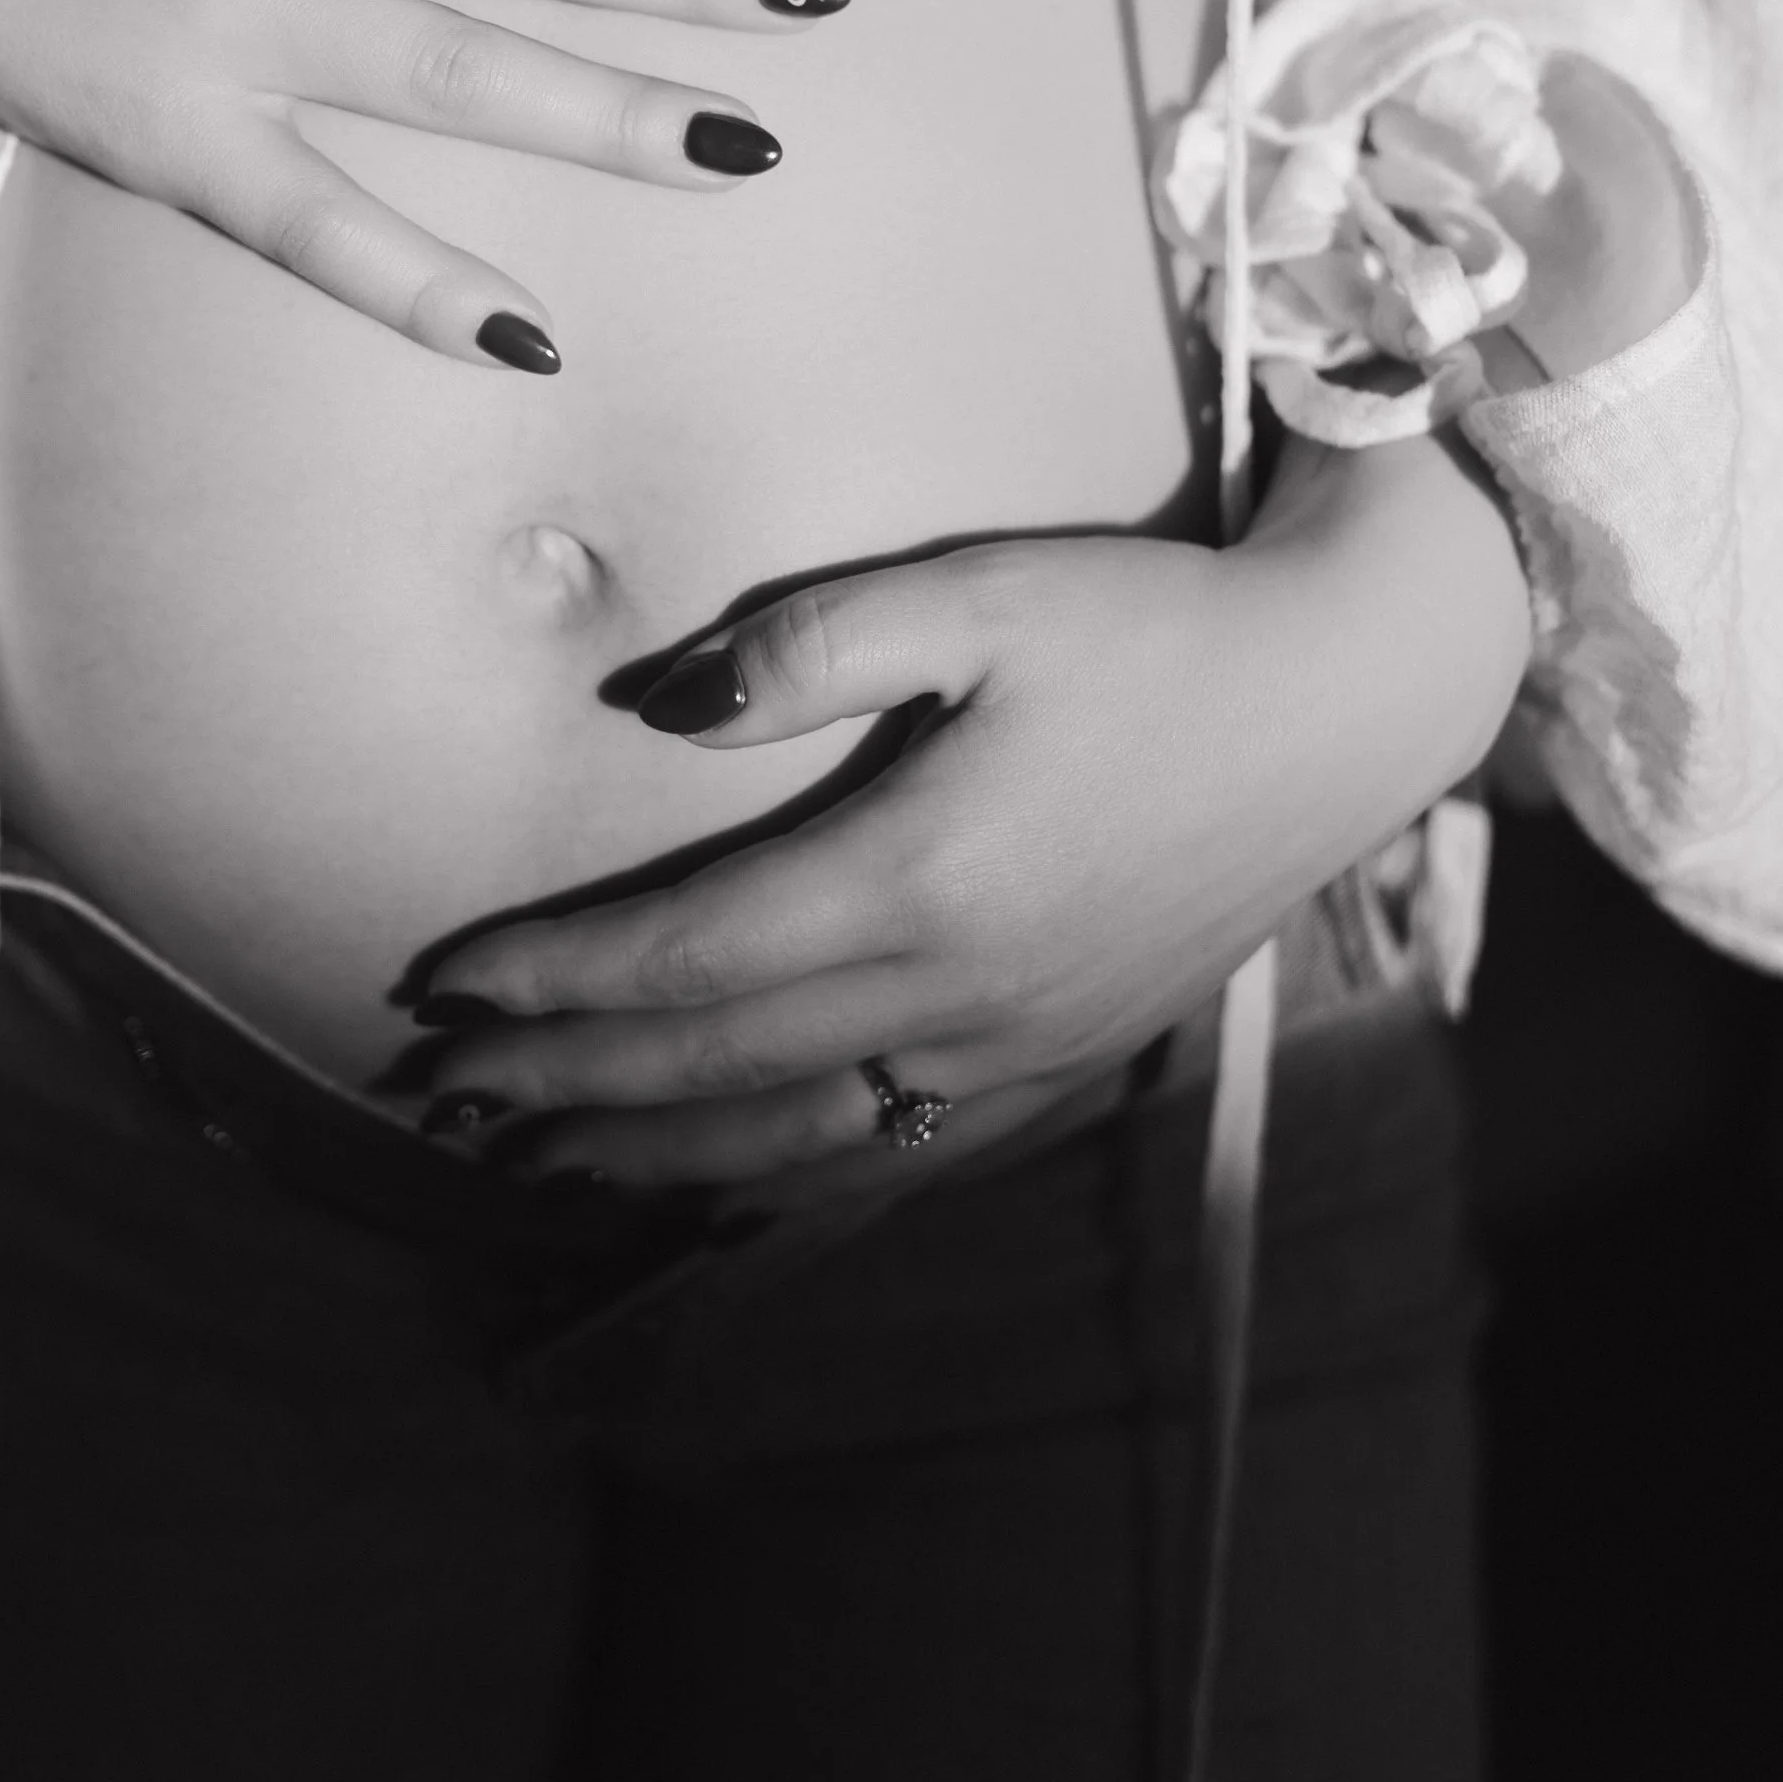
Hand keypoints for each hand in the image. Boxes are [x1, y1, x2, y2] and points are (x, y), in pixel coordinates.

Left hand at [415, 431, 1529, 1186]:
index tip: (443, 981)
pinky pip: (896, 1158)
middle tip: (438, 1091)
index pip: (682, 956)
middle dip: (562, 1082)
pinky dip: (782, 1181)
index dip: (551, 976)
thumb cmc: (1156, 633)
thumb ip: (810, 644)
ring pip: (793, 1139)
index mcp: (915, 876)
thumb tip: (664, 706)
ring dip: (649, 1153)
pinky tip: (719, 1183)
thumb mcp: (980, 598)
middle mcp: (956, 994)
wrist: (1344, 705)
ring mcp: (1016, 1047)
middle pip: (711, 1065)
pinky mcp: (1066, 1062)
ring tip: (536, 1154)